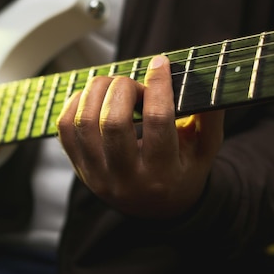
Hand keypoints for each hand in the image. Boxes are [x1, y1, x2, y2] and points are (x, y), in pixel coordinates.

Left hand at [57, 55, 223, 217]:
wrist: (157, 210)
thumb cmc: (183, 171)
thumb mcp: (205, 149)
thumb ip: (209, 116)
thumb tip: (202, 78)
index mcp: (162, 174)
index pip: (158, 122)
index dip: (159, 86)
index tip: (161, 63)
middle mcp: (126, 178)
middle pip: (113, 122)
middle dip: (123, 88)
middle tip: (135, 86)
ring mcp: (97, 175)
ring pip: (84, 122)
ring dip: (97, 91)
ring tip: (114, 87)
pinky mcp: (79, 168)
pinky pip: (64, 129)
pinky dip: (75, 103)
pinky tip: (94, 98)